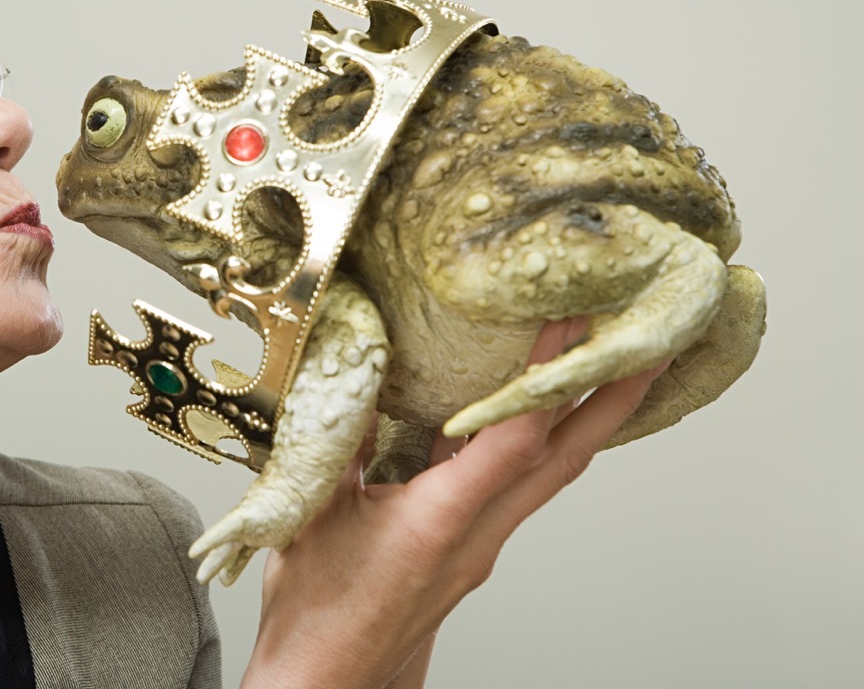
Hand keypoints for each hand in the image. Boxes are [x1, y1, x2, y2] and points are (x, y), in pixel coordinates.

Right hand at [240, 318, 669, 687]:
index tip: (577, 319)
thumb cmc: (319, 615)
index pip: (515, 435)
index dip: (549, 373)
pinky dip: (538, 447)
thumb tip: (354, 376)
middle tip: (657, 346)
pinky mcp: (468, 555)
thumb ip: (338, 440)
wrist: (325, 682)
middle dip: (615, 398)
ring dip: (587, 422)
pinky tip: (530, 423)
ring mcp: (480, 549)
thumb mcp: (314, 512)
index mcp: (441, 521)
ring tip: (612, 374)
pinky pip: (518, 489)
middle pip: (565, 459)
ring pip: (549, 476)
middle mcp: (478, 537)